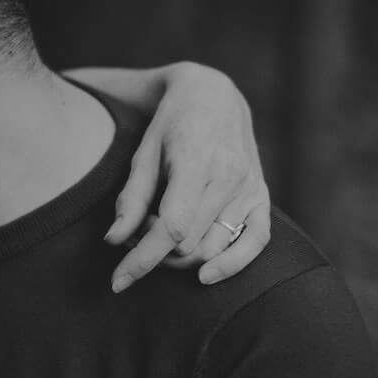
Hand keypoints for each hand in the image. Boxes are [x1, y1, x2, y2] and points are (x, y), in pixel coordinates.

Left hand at [105, 63, 269, 292]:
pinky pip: (256, 242)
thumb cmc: (171, 122)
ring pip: (213, 247)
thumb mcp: (143, 152)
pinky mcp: (262, 195)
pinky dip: (231, 264)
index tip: (118, 282)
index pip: (172, 227)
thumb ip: (132, 198)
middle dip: (154, 251)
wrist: (213, 95)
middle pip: (189, 243)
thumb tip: (115, 241)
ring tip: (160, 234)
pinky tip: (206, 275)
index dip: (142, 259)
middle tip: (136, 233)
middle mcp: (229, 177)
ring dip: (181, 256)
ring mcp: (250, 187)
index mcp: (196, 162)